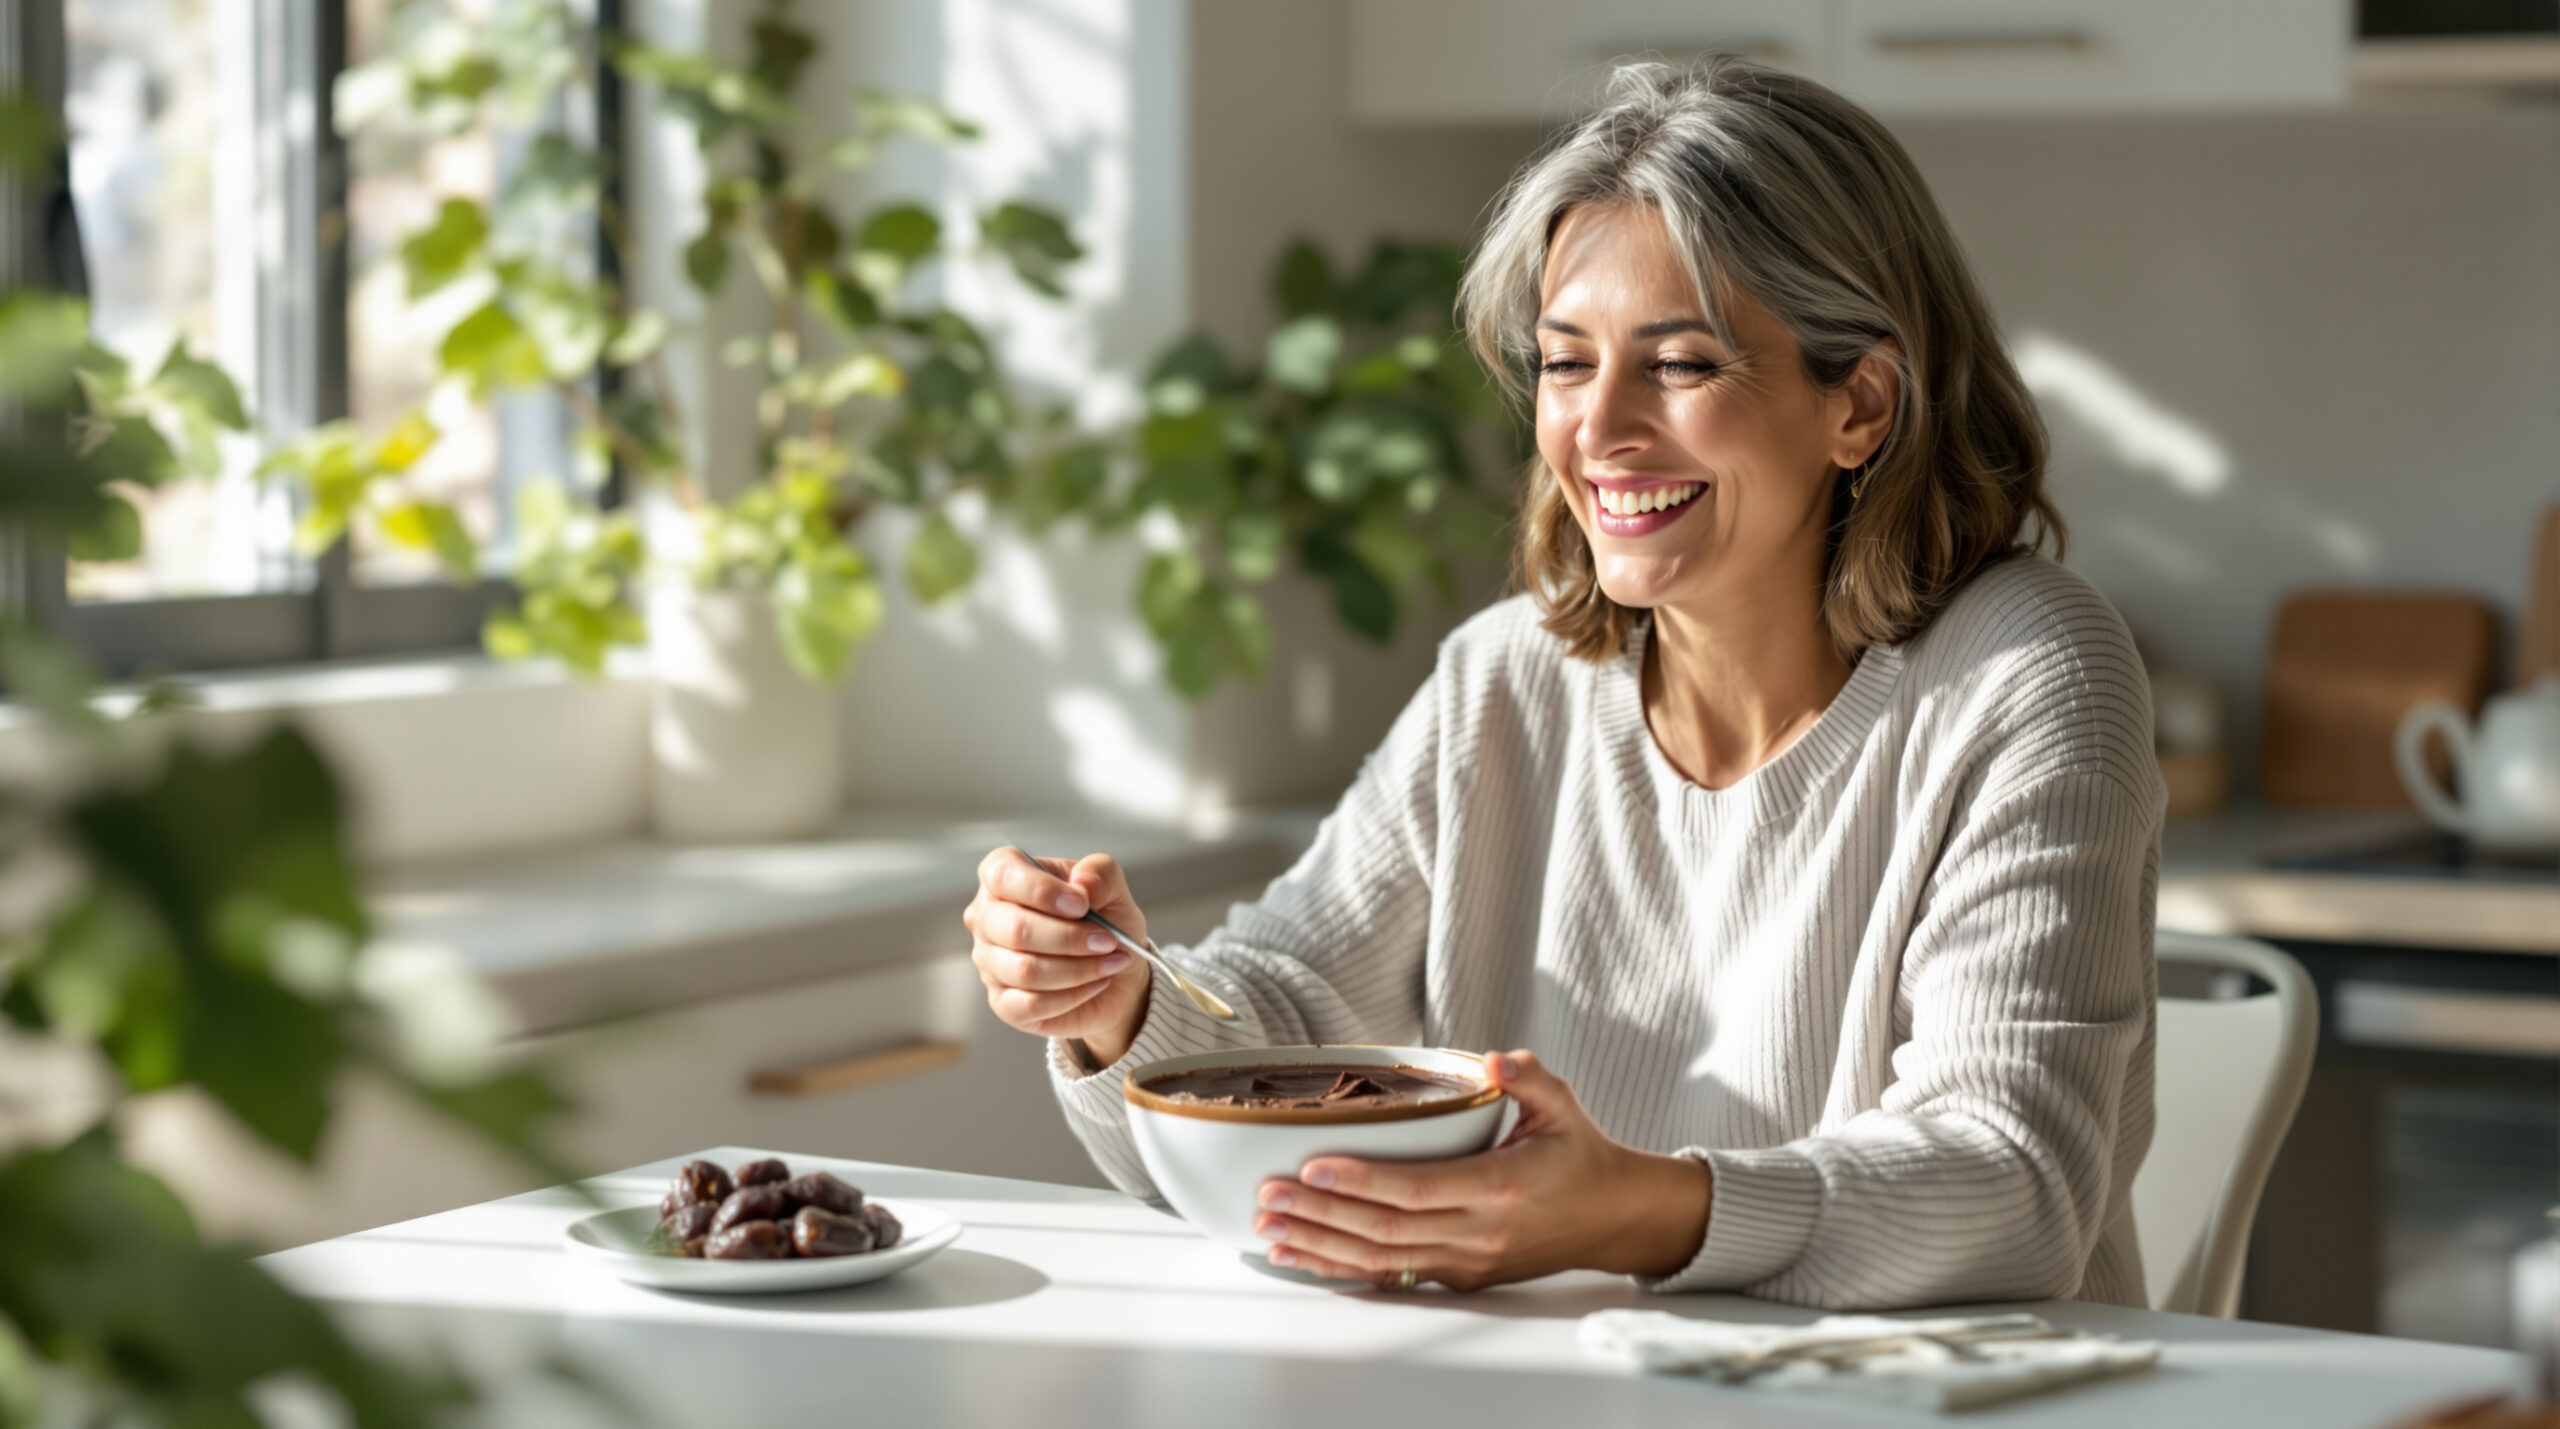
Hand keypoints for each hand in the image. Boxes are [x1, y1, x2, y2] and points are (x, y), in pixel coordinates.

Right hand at [964, 847, 1153, 1064]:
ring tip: (1110, 962)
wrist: (1117, 971)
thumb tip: (1083, 884)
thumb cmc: (1105, 921)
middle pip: (1015, 929)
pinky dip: (1073, 995)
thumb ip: (1101, 874)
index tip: (1082, 904)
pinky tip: (1096, 983)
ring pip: (1026, 970)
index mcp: (1005, 875)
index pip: (1002, 873)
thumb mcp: (1113, 887)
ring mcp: (990, 962)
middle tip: (1108, 940)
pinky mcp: (1002, 1003)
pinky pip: (1030, 1004)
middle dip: (1070, 938)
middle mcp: (987, 917)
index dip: (1042, 890)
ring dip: (1079, 968)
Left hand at [1250, 1050, 1712, 1290]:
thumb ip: (1526, 1077)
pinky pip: (1392, 1275)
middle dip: (1321, 1215)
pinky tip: (1301, 1256)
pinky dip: (1342, 1267)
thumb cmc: (1580, 1154)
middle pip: (1386, 1230)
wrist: (1611, 1218)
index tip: (1312, 1167)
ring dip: (1320, 1245)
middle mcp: (1480, 1233)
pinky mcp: (1459, 1276)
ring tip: (1269, 1228)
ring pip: (1382, 1260)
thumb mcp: (1561, 1104)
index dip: (1362, 1182)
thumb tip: (1493, 1059)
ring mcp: (1467, 1262)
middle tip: (1267, 1195)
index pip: (1417, 1189)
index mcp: (1501, 1187)